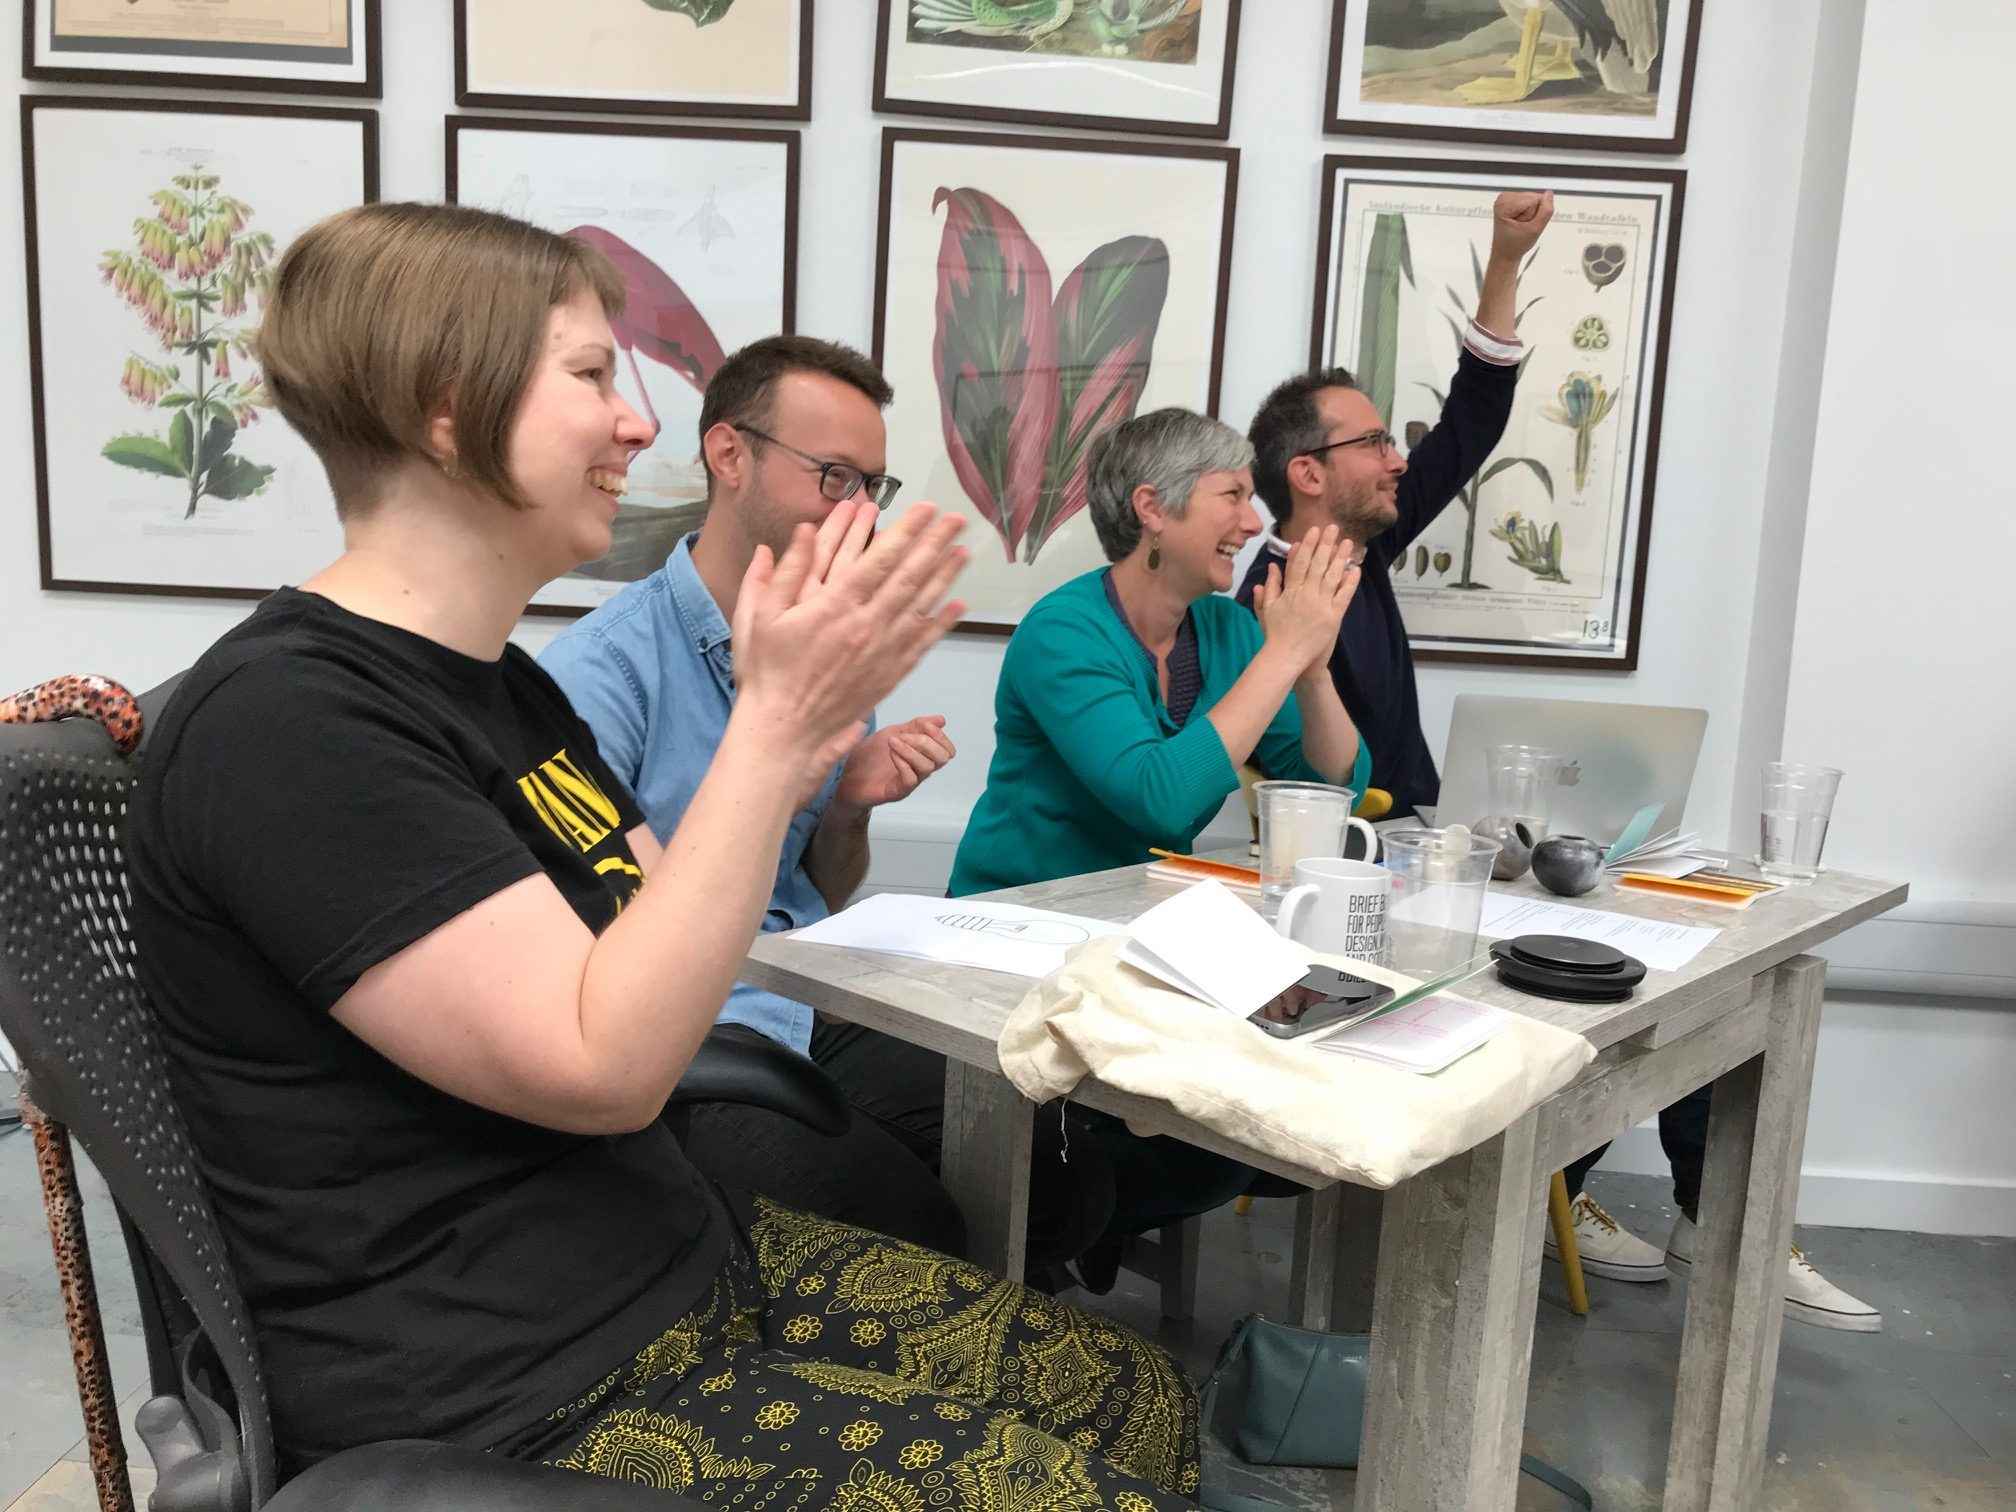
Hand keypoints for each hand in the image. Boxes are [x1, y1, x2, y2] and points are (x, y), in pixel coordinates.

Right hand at [730, 500, 968, 801]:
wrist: (785, 730)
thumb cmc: (768, 672)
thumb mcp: (760, 615)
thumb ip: (783, 572)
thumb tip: (805, 530)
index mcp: (834, 606)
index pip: (880, 559)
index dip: (907, 531)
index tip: (925, 508)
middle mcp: (866, 625)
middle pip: (910, 576)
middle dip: (935, 544)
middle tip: (957, 518)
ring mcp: (882, 652)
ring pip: (921, 606)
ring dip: (945, 576)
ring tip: (964, 550)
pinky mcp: (890, 675)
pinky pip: (922, 643)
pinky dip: (942, 623)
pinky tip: (958, 605)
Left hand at [834, 715, 956, 809]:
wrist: (845, 776)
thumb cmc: (869, 757)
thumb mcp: (893, 733)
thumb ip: (916, 726)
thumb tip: (940, 720)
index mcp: (922, 757)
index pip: (947, 750)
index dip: (939, 736)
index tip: (923, 725)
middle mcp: (919, 771)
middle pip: (942, 758)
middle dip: (926, 741)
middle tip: (904, 735)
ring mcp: (909, 783)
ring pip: (927, 767)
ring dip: (910, 749)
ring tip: (892, 742)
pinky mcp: (897, 792)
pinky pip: (910, 779)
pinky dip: (902, 762)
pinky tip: (891, 754)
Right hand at [1251, 524, 1360, 674]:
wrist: (1286, 658)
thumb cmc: (1275, 634)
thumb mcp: (1266, 609)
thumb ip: (1269, 587)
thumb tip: (1271, 567)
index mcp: (1290, 592)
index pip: (1299, 563)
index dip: (1306, 546)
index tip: (1312, 531)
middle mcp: (1306, 595)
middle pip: (1317, 565)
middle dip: (1325, 544)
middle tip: (1333, 527)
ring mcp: (1320, 606)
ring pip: (1332, 576)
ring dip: (1340, 558)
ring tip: (1347, 543)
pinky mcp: (1333, 618)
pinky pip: (1343, 596)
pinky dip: (1350, 582)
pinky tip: (1355, 569)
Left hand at [1491, 190, 1554, 260]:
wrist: (1505, 253)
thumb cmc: (1515, 245)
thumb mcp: (1535, 230)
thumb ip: (1546, 211)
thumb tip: (1549, 194)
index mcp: (1504, 204)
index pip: (1535, 200)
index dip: (1534, 215)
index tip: (1523, 226)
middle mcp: (1504, 197)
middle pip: (1534, 197)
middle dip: (1533, 214)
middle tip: (1522, 227)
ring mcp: (1507, 198)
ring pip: (1534, 198)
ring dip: (1531, 214)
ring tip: (1520, 225)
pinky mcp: (1512, 200)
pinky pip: (1532, 201)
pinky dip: (1529, 213)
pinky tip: (1520, 222)